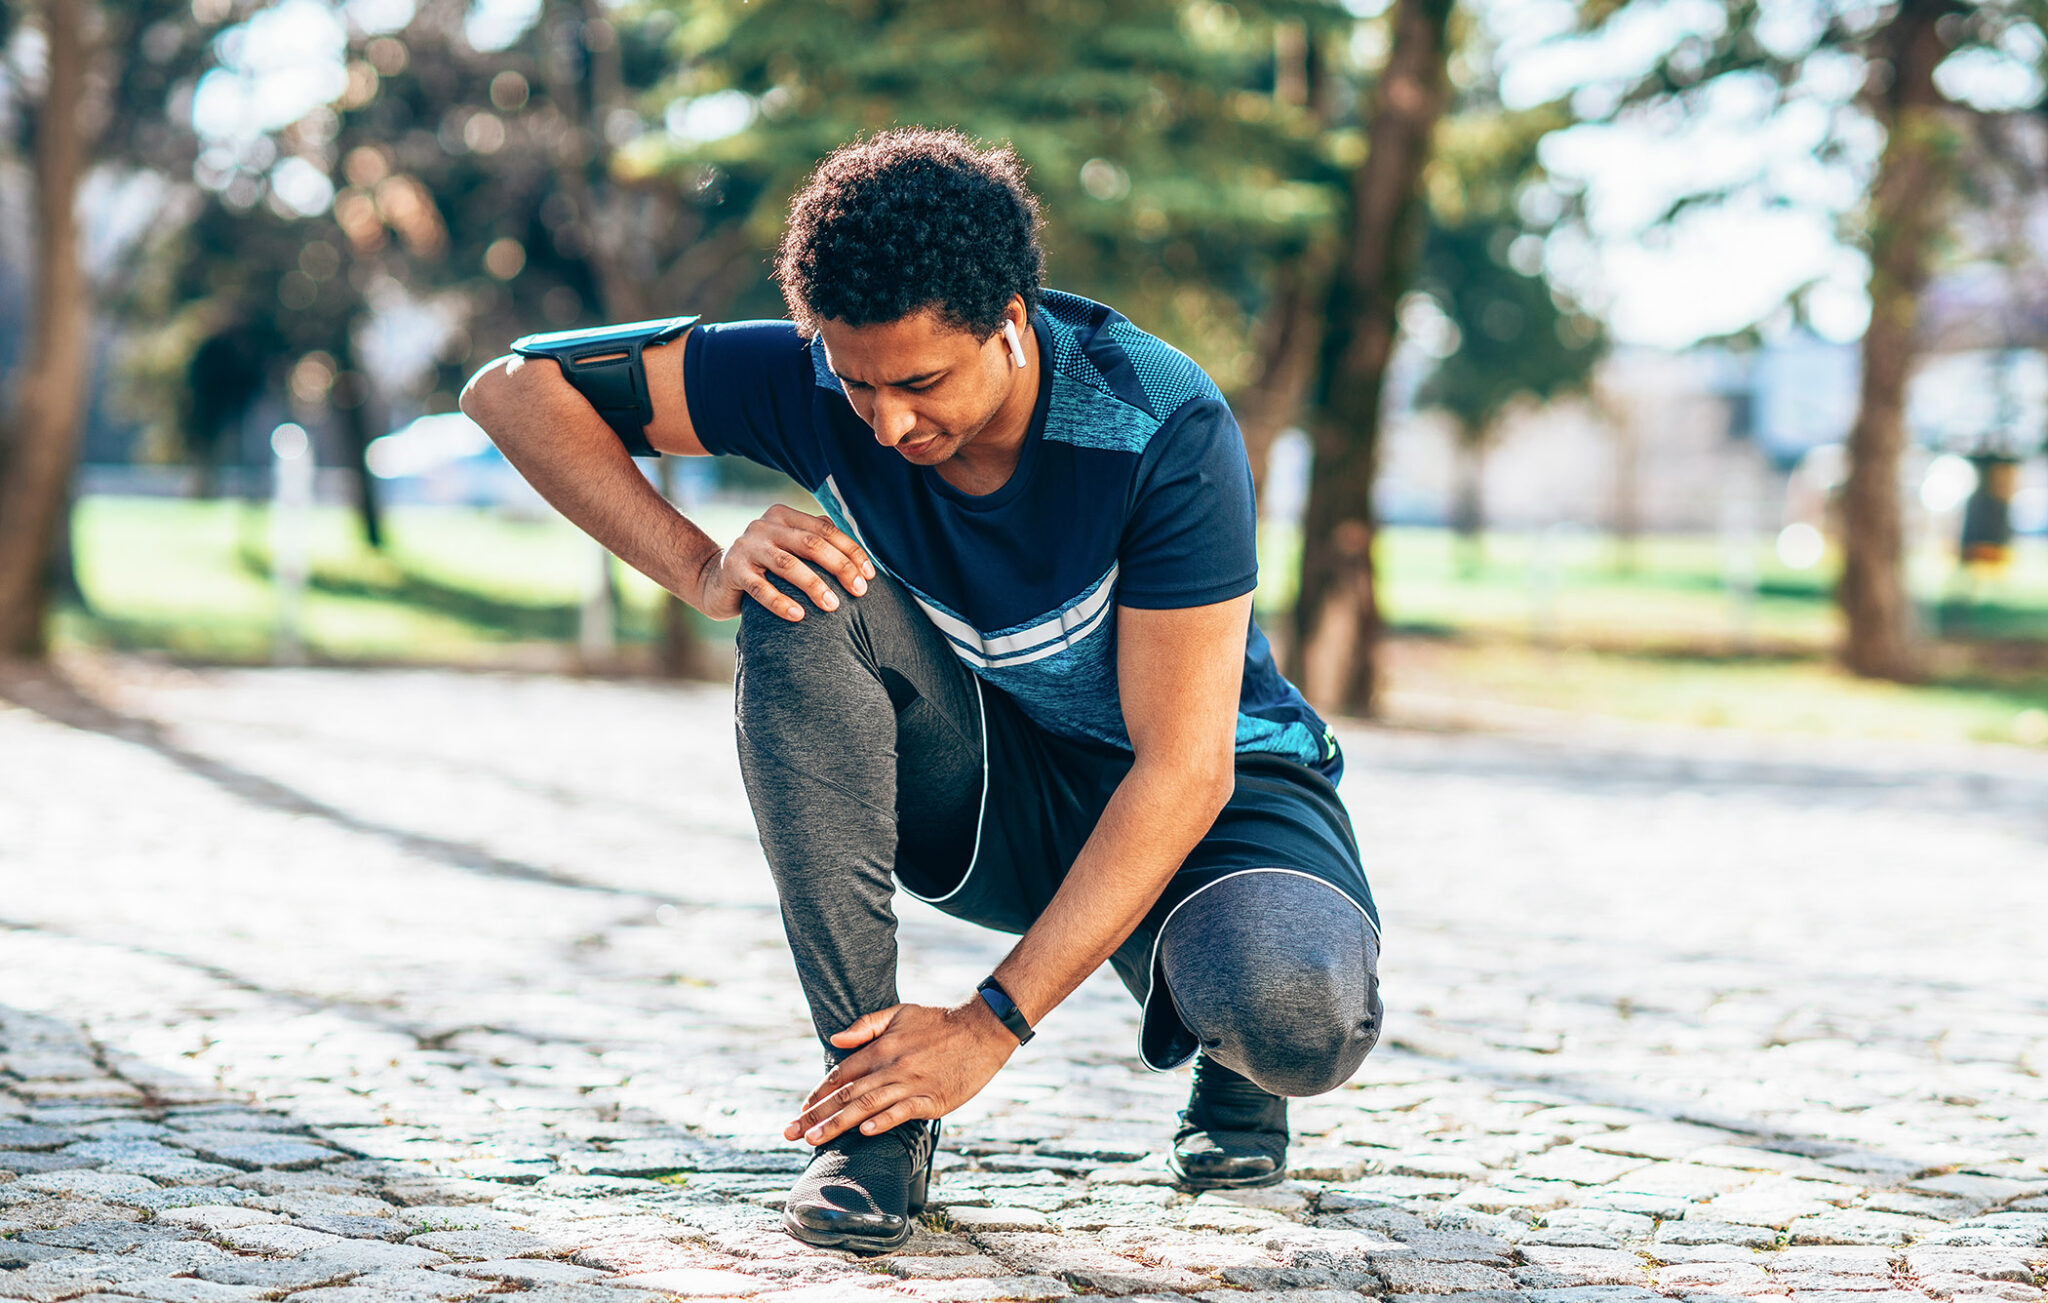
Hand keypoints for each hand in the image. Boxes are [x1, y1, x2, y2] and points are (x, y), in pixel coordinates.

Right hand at [694, 504, 875, 620]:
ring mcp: (747, 546)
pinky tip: (799, 617)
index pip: (826, 530)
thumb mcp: (789, 549)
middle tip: (859, 592)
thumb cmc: (765, 568)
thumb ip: (817, 544)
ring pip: (788, 564)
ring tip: (833, 606)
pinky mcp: (733, 570)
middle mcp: (765, 526)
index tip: (870, 576)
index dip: (851, 551)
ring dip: (815, 585)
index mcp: (784, 516)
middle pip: (811, 544)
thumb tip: (863, 560)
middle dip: (840, 567)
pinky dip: (781, 602)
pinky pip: (761, 588)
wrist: (714, 579)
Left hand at [784, 1000, 1018, 1145]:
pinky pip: (902, 1112)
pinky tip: (865, 1132)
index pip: (841, 1074)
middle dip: (816, 1116)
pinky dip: (883, 1121)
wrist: (982, 1028)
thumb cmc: (939, 1022)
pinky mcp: (932, 1099)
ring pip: (867, 1106)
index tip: (801, 1111)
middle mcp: (891, 1067)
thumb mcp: (900, 1013)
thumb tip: (834, 1039)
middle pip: (846, 1094)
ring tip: (814, 1140)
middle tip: (791, 1134)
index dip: (819, 1093)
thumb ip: (866, 1026)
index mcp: (881, 1048)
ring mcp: (911, 1084)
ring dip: (838, 1124)